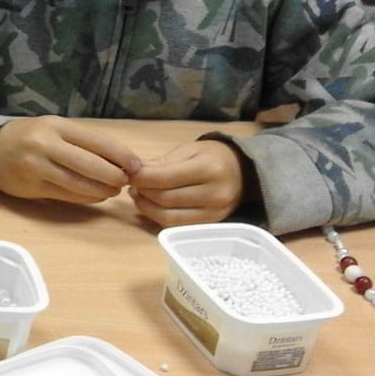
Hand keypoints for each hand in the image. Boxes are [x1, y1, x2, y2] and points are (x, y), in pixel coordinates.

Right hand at [0, 117, 141, 205]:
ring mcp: (37, 167)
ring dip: (102, 190)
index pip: (98, 142)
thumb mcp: (53, 128)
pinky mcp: (31, 187)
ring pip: (80, 184)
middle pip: (91, 165)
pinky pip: (67, 195)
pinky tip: (95, 196)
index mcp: (56, 126)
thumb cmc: (29, 136)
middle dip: (115, 176)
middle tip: (125, 182)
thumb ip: (82, 142)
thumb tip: (120, 160)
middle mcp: (46, 145)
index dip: (122, 156)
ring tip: (112, 191)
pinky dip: (86, 198)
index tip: (137, 166)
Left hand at [128, 140, 244, 226]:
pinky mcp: (211, 224)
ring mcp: (214, 213)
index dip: (141, 178)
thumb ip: (162, 162)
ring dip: (146, 207)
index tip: (129, 173)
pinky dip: (158, 216)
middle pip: (165, 199)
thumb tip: (135, 172)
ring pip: (168, 217)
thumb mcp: (189, 150)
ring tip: (139, 195)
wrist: (245, 172)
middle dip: (142, 192)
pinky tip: (152, 205)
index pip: (165, 178)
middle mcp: (214, 194)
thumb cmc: (213, 156)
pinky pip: (177, 225)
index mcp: (208, 169)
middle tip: (132, 184)